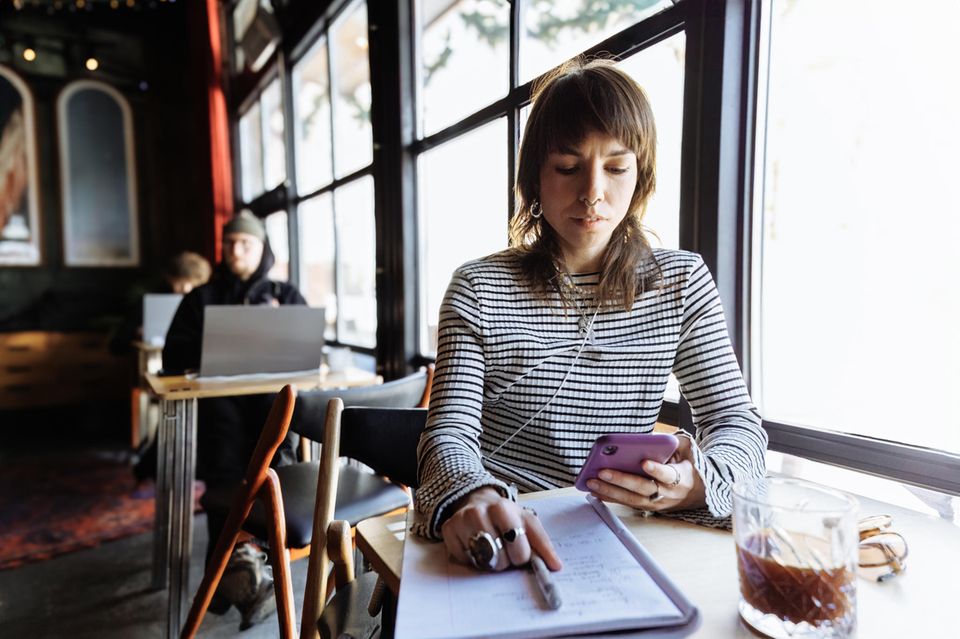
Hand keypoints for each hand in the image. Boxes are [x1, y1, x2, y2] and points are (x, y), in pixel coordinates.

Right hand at [441, 487, 561, 571]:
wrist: (477, 501)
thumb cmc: (506, 516)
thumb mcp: (527, 522)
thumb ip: (543, 544)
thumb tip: (556, 566)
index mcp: (503, 509)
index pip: (519, 551)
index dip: (522, 556)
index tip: (519, 549)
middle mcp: (478, 512)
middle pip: (498, 560)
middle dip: (505, 560)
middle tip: (503, 548)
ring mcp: (460, 521)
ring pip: (481, 562)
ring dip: (489, 562)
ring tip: (491, 548)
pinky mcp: (448, 530)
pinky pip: (464, 559)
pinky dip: (472, 559)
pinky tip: (475, 545)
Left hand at [585, 436, 705, 510]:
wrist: (700, 492)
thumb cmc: (689, 466)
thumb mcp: (687, 450)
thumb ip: (670, 442)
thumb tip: (647, 437)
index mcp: (681, 477)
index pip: (668, 474)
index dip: (656, 470)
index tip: (644, 462)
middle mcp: (669, 493)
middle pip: (643, 488)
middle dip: (621, 480)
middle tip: (602, 471)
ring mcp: (658, 503)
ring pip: (632, 500)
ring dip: (610, 491)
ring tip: (591, 482)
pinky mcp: (648, 507)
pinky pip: (628, 504)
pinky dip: (611, 498)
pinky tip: (595, 491)